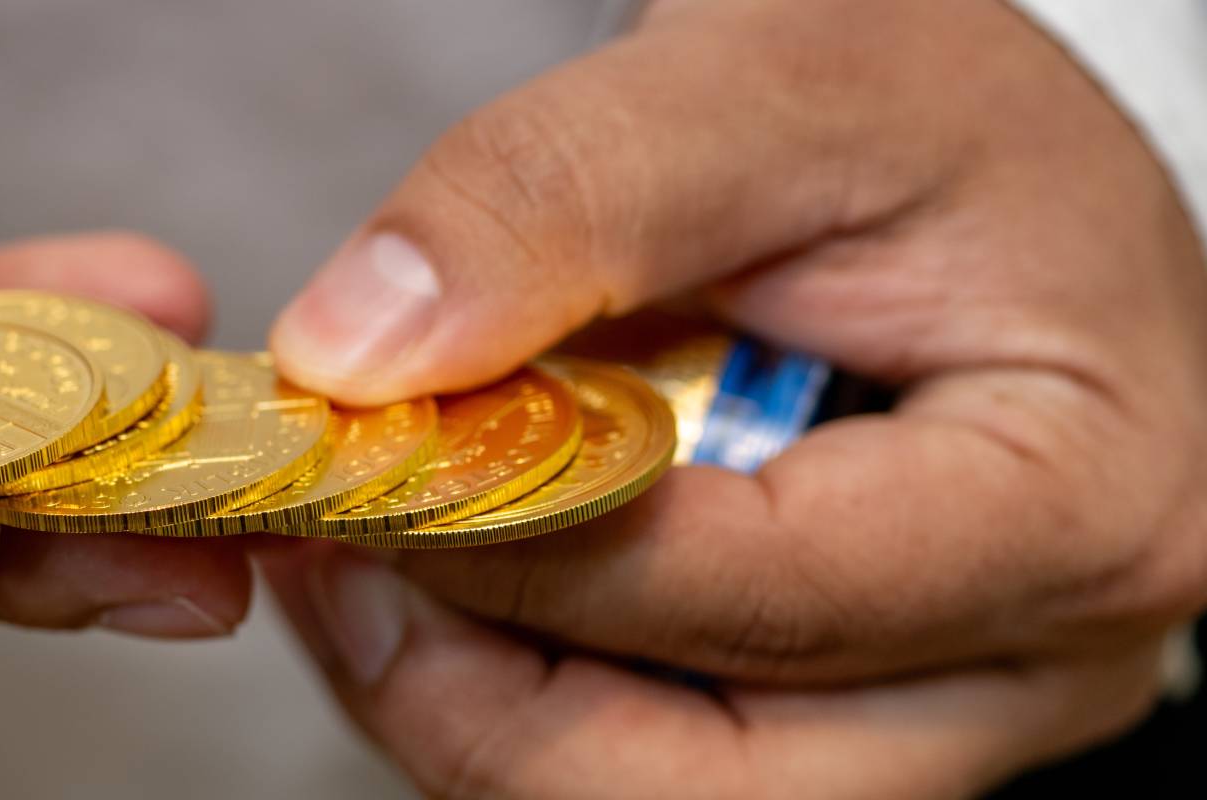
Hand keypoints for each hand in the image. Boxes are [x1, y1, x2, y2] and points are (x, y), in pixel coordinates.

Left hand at [265, 0, 1206, 794]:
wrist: (972, 145)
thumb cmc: (928, 93)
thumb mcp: (768, 72)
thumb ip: (562, 194)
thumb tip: (354, 353)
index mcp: (1072, 505)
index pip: (756, 602)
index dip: (516, 554)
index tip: (351, 474)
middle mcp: (1033, 656)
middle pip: (706, 785)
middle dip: (472, 690)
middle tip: (329, 555)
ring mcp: (943, 701)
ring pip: (658, 797)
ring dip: (475, 698)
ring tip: (368, 550)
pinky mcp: (850, 701)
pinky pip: (652, 756)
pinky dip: (518, 682)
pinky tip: (444, 568)